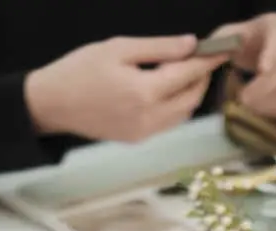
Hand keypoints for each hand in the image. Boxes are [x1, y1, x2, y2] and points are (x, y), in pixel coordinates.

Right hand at [25, 35, 226, 142]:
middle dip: (201, 78)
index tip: (222, 48)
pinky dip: (176, 106)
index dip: (207, 60)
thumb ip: (159, 48)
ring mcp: (144, 133)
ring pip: (182, 114)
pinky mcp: (137, 139)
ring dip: (190, 93)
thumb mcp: (119, 48)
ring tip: (185, 70)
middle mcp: (149, 119)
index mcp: (144, 93)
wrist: (53, 104)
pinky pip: (168, 123)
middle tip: (203, 57)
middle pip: (191, 99)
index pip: (188, 75)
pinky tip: (168, 88)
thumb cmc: (81, 70)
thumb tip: (191, 44)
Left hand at [211, 13, 275, 117]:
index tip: (262, 70)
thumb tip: (204, 55)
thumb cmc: (244, 45)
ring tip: (253, 107)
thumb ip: (218, 44)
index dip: (273, 54)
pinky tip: (269, 110)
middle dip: (266, 87)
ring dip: (275, 101)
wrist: (265, 52)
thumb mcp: (228, 38)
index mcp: (275, 26)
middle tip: (244, 101)